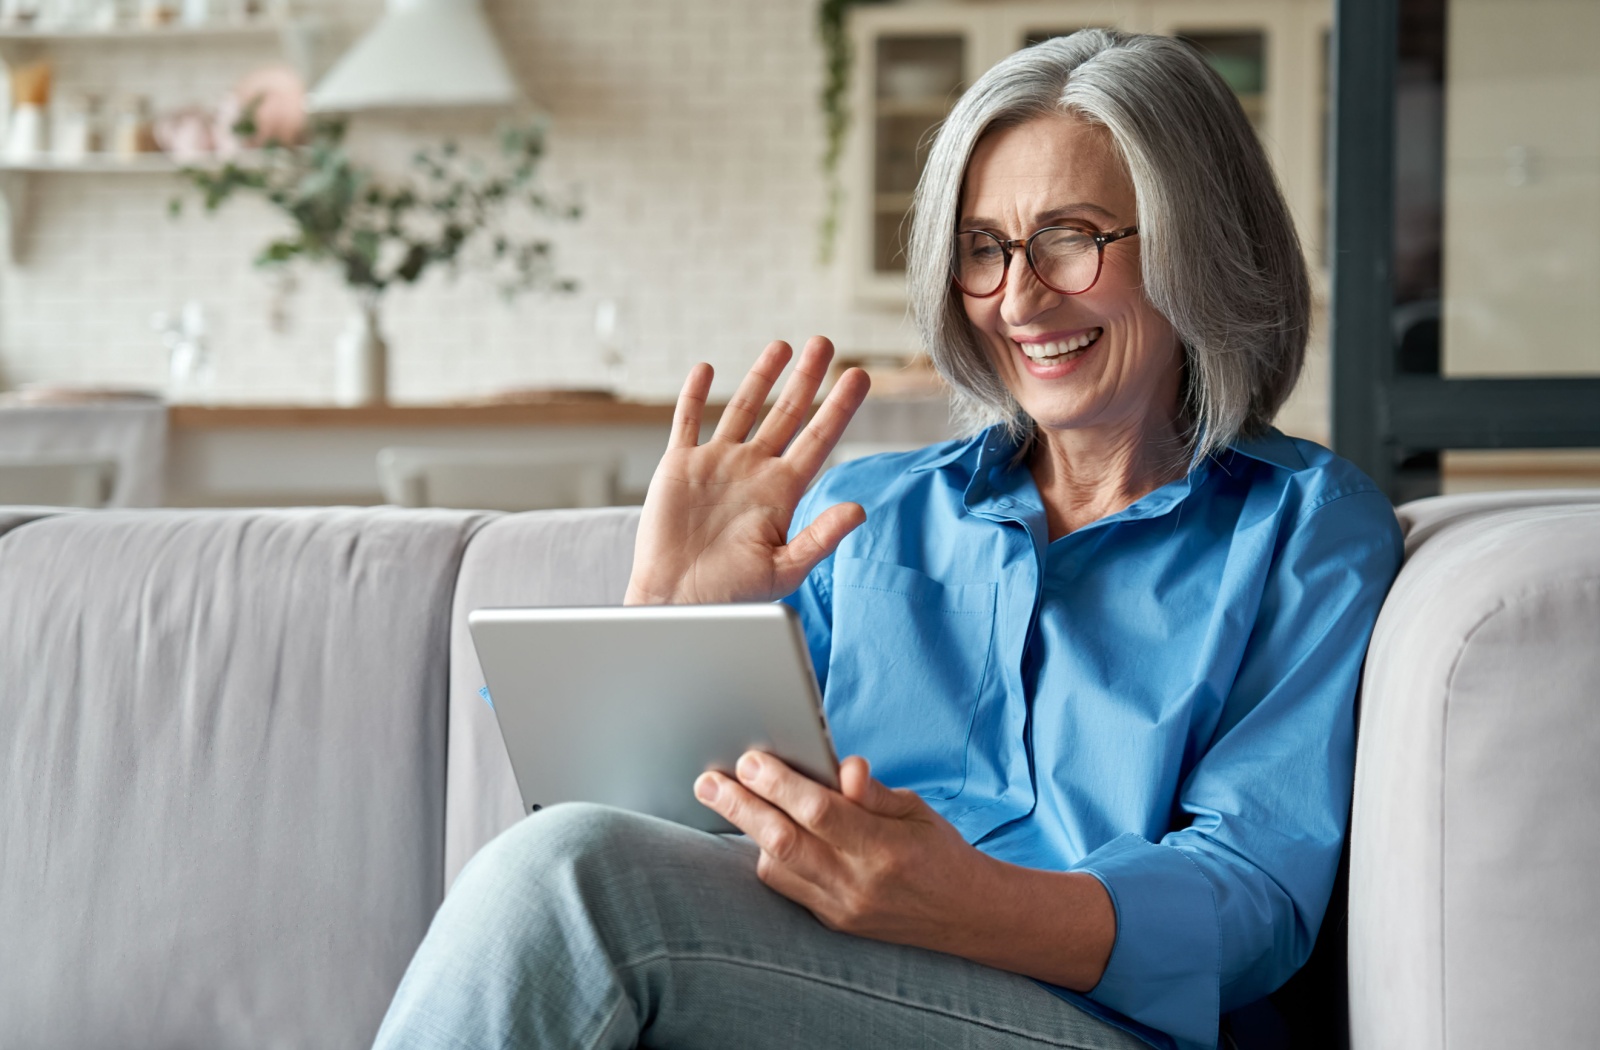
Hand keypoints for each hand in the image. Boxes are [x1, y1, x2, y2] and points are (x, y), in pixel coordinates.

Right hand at [624, 336, 870, 605]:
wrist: (677, 603)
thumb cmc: (733, 594)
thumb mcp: (785, 569)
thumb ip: (821, 537)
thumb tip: (858, 510)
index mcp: (782, 491)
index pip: (819, 438)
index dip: (839, 407)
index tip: (860, 376)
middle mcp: (754, 471)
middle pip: (787, 413)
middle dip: (807, 378)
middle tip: (825, 343)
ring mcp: (717, 465)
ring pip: (743, 408)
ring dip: (761, 377)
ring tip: (781, 346)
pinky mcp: (680, 466)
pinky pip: (687, 421)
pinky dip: (694, 395)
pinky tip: (706, 369)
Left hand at [693, 753, 993, 947]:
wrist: (967, 916)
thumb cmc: (939, 851)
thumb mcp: (916, 810)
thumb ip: (873, 792)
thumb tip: (843, 767)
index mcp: (885, 848)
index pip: (819, 812)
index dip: (779, 783)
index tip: (750, 759)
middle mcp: (858, 884)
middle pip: (784, 843)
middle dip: (740, 808)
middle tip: (707, 782)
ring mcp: (842, 909)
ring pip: (777, 870)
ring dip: (749, 832)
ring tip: (726, 797)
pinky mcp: (832, 923)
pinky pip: (787, 889)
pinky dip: (769, 857)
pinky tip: (759, 832)